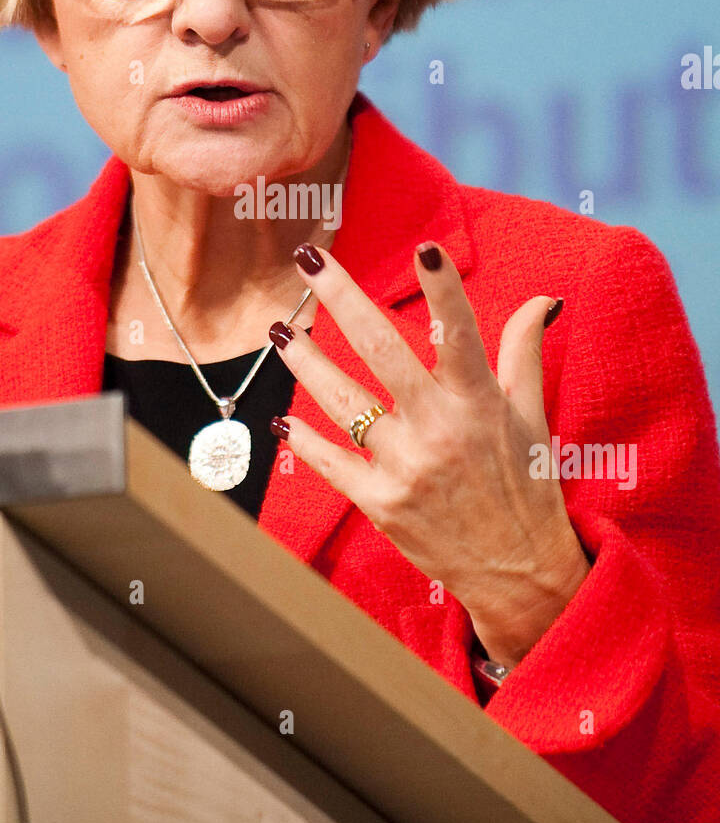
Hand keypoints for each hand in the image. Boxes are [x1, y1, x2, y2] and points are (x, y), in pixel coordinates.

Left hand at [268, 241, 591, 669]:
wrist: (519, 574)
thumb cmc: (526, 485)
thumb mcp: (532, 416)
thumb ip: (524, 352)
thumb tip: (542, 299)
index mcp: (480, 402)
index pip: (460, 334)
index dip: (443, 292)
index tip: (425, 249)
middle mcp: (440, 429)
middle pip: (380, 349)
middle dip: (341, 296)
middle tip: (310, 257)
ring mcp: (406, 467)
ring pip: (342, 401)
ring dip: (306, 361)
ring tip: (280, 331)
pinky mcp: (381, 503)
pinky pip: (331, 461)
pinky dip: (303, 439)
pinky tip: (281, 416)